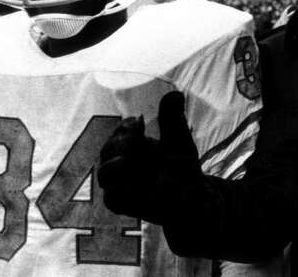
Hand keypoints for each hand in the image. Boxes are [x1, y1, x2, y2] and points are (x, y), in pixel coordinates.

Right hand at [98, 91, 202, 224]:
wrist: (192, 197)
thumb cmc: (182, 167)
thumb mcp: (180, 142)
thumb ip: (173, 121)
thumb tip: (175, 94)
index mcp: (133, 142)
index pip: (120, 130)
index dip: (126, 127)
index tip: (138, 125)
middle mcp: (121, 160)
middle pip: (107, 149)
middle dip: (122, 146)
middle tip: (140, 145)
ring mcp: (118, 182)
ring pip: (105, 173)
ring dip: (123, 168)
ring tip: (142, 167)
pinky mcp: (119, 203)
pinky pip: (112, 197)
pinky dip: (125, 192)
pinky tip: (141, 189)